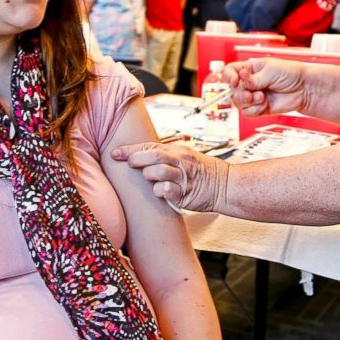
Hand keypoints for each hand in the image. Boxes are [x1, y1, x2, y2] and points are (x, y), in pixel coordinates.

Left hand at [111, 142, 227, 211]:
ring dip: (148, 175)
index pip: (150, 146)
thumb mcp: (184, 156)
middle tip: (130, 163)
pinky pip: (166, 190)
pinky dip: (159, 191)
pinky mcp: (185, 194)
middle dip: (137, 158)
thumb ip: (163, 155)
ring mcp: (183, 177)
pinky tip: (160, 191)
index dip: (130, 149)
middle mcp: (180, 162)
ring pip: (157, 172)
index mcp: (177, 151)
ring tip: (149, 179)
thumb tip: (137, 155)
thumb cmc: (200, 172)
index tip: (115, 153)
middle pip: (153, 155)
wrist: (224, 185)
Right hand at [224, 57, 307, 117]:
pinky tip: (265, 104)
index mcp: (250, 69)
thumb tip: (242, 83)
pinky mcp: (259, 108)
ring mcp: (254, 96)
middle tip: (251, 93)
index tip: (235, 81)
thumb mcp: (270, 71)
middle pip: (232, 91)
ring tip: (261, 97)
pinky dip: (255, 110)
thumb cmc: (291, 74)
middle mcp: (249, 83)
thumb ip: (253, 79)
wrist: (304, 89)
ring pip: (239, 103)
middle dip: (241, 93)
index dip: (228, 77)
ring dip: (249, 102)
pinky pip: (248, 113)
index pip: (230, 72)